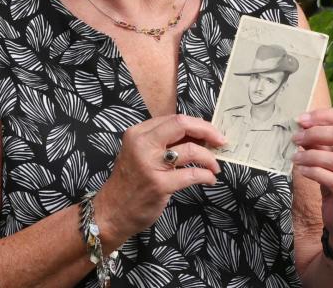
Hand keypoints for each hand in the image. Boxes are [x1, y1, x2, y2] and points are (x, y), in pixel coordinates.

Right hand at [94, 114, 225, 246]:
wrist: (111, 212)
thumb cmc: (129, 183)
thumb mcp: (139, 153)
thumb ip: (161, 142)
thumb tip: (197, 136)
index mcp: (138, 133)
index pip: (174, 119)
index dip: (197, 125)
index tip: (210, 133)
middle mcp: (142, 144)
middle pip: (182, 125)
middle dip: (207, 131)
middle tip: (221, 141)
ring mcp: (150, 165)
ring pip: (191, 150)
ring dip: (210, 158)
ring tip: (215, 167)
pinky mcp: (159, 185)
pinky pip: (192, 174)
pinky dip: (206, 175)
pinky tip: (210, 179)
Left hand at [291, 108, 332, 256]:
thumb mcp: (332, 161)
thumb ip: (322, 143)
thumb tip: (303, 126)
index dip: (322, 116)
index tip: (301, 120)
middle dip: (315, 133)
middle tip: (296, 138)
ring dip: (310, 155)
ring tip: (295, 158)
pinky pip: (332, 181)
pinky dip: (314, 173)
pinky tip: (302, 171)